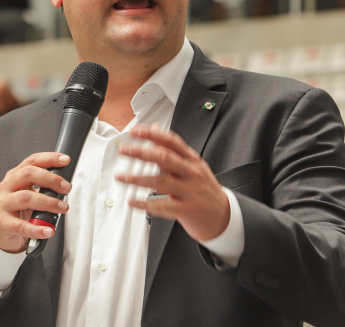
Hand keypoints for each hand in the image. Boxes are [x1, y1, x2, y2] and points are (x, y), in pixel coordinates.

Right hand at [0, 152, 71, 253]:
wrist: (0, 233)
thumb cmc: (17, 212)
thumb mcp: (28, 194)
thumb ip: (41, 188)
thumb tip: (64, 186)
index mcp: (14, 177)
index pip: (32, 161)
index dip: (49, 159)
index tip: (65, 160)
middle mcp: (6, 187)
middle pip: (27, 174)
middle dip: (50, 179)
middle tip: (66, 188)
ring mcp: (2, 204)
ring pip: (26, 198)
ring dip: (48, 202)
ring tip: (62, 208)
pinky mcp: (1, 222)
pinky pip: (21, 225)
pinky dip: (37, 228)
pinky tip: (48, 230)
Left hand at [116, 123, 228, 241]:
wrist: (224, 216)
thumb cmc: (203, 189)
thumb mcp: (192, 165)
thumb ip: (172, 149)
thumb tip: (155, 129)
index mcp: (192, 159)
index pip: (171, 141)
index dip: (152, 134)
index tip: (135, 131)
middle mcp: (191, 173)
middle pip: (164, 158)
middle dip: (141, 152)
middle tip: (123, 150)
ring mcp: (190, 191)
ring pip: (160, 182)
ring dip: (137, 178)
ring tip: (121, 177)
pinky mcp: (187, 210)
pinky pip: (162, 206)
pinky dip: (144, 204)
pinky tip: (132, 201)